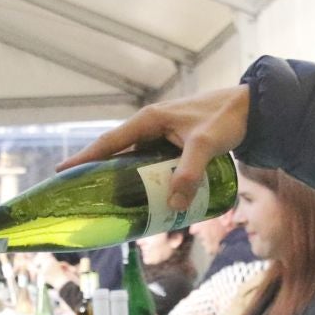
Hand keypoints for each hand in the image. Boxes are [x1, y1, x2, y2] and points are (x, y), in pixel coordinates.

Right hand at [59, 85, 250, 213]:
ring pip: (136, 160)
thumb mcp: (204, 146)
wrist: (252, 108)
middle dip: (101, 173)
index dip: (85, 157)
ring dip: (125, 179)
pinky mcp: (176, 142)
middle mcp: (151, 125)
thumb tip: (173, 205)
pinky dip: (146, 178)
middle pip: (118, 152)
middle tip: (85, 195)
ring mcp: (163, 134)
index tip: (61, 171)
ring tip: (112, 202)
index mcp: (149, 120)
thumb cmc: (225, 119)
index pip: (109, 142)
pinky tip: (147, 196)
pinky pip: (153, 163)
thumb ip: (188, 174)